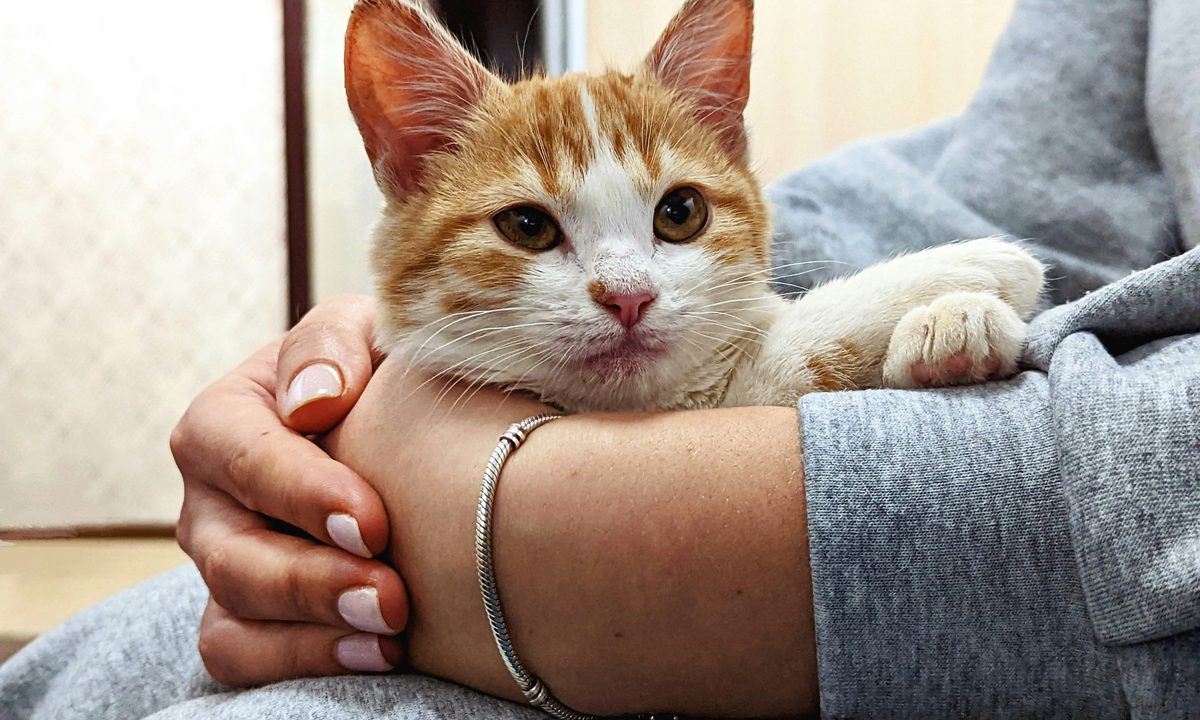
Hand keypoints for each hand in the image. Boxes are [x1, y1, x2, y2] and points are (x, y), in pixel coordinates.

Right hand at [171, 294, 406, 685]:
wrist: (393, 428)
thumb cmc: (374, 372)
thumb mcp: (363, 330)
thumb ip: (333, 344)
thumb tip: (313, 401)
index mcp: (224, 419)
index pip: (241, 455)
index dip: (301, 493)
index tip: (372, 522)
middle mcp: (210, 499)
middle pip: (232, 553)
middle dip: (311, 581)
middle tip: (390, 597)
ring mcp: (224, 563)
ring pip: (234, 613)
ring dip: (311, 632)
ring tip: (389, 634)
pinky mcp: (247, 616)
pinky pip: (244, 656)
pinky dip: (302, 661)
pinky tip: (376, 655)